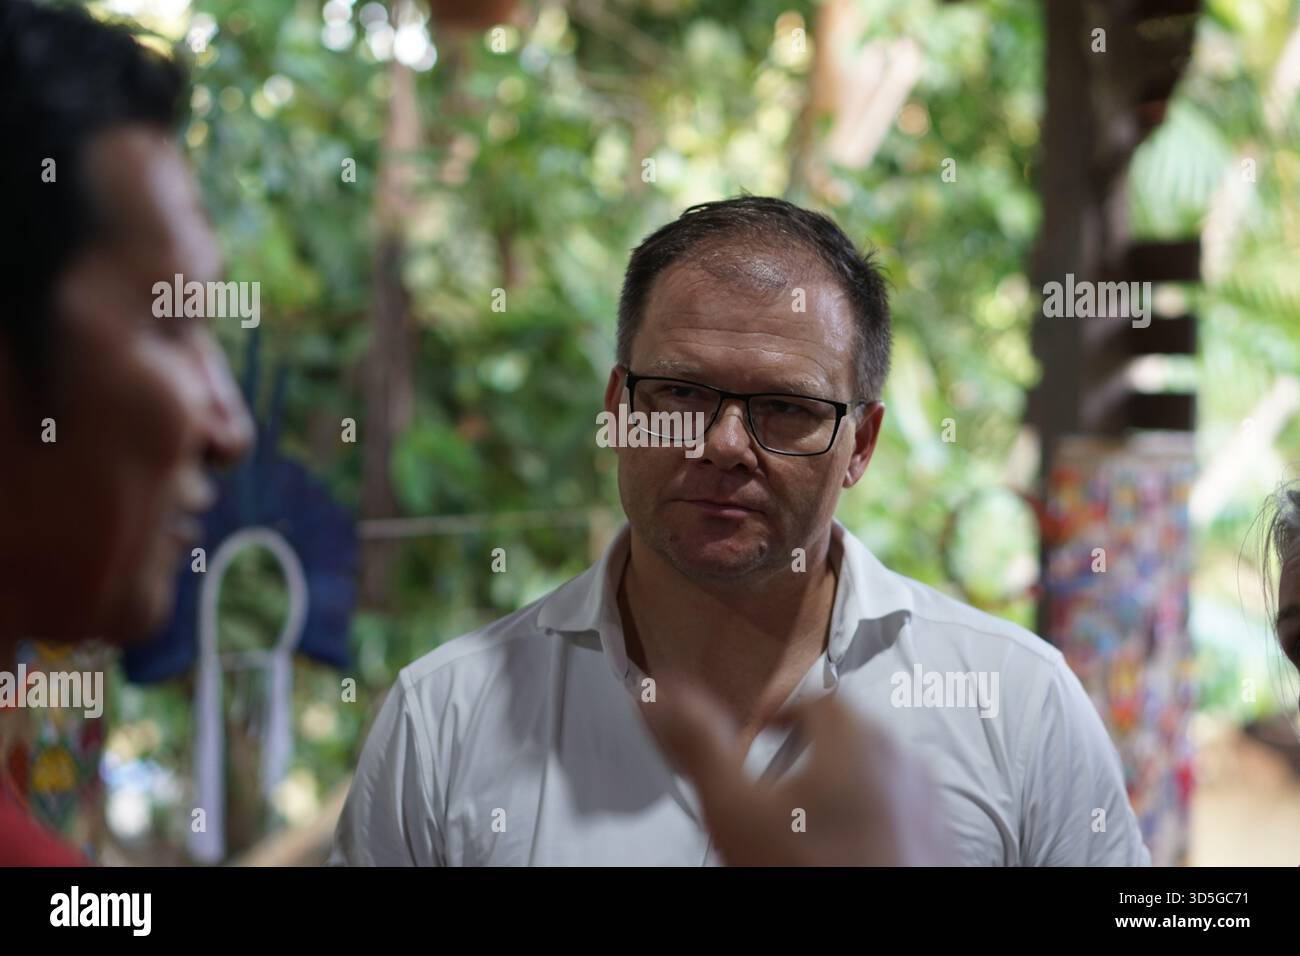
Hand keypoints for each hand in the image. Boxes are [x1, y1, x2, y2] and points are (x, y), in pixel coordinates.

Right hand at [641, 679, 948, 865]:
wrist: (869, 940)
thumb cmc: (809, 873)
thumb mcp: (734, 809)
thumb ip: (699, 744)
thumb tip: (662, 695)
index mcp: (857, 736)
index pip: (818, 698)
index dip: (784, 712)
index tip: (761, 730)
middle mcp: (904, 760)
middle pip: (852, 732)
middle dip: (813, 746)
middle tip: (778, 776)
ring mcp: (929, 803)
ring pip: (879, 773)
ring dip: (845, 783)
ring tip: (808, 818)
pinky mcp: (940, 842)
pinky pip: (902, 812)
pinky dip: (874, 817)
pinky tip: (844, 848)